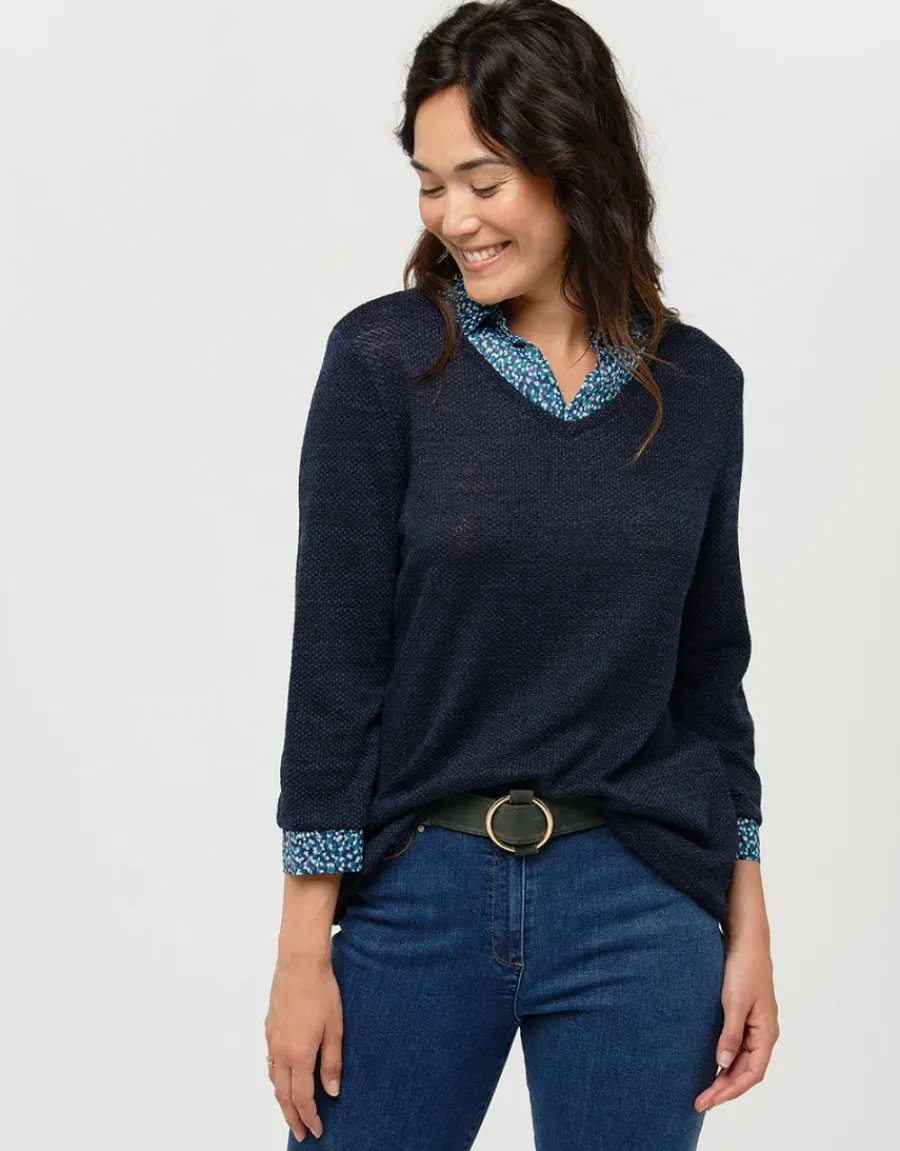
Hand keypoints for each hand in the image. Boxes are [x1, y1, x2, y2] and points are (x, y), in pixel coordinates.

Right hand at [265, 950, 343, 1141]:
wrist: (299, 962)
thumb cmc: (321, 991)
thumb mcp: (335, 1027)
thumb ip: (332, 1062)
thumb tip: (332, 1091)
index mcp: (299, 1054)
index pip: (303, 1097)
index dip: (310, 1117)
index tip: (317, 1130)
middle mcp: (281, 1051)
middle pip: (283, 1095)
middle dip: (292, 1117)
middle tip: (302, 1133)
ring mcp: (272, 1040)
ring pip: (273, 1080)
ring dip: (282, 1101)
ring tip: (292, 1112)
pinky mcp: (269, 1028)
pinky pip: (270, 1063)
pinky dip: (275, 1079)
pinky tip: (282, 1079)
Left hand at [695, 938, 779, 1112]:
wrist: (746, 939)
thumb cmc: (744, 967)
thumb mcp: (735, 1002)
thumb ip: (730, 1034)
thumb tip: (722, 1064)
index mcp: (767, 1033)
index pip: (751, 1074)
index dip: (731, 1090)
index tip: (709, 1100)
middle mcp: (763, 1033)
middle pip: (746, 1071)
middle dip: (724, 1089)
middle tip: (700, 1102)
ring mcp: (755, 1025)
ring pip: (741, 1061)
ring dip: (724, 1077)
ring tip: (704, 1091)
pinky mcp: (744, 1015)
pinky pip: (736, 1047)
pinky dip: (724, 1060)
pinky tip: (711, 1066)